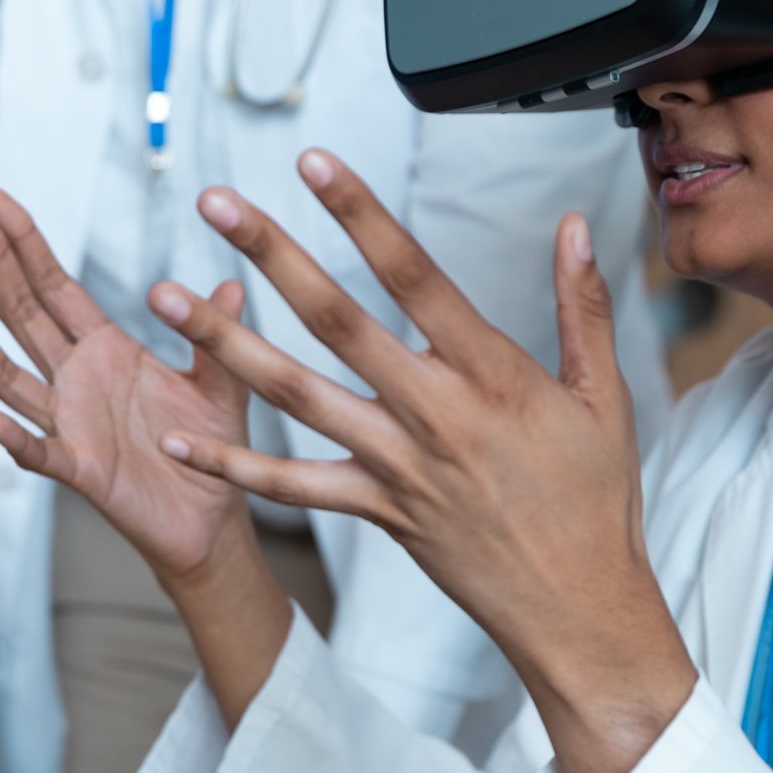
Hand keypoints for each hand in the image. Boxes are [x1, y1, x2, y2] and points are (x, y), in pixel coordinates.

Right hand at [0, 187, 255, 586]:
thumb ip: (217, 335)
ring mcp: (70, 423)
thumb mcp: (222, 383)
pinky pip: (40, 454)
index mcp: (105, 349)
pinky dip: (16, 439)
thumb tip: (233, 282)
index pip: (55, 286)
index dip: (25, 243)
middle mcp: (77, 380)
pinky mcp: (81, 470)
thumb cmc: (211, 450)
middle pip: (23, 313)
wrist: (213, 520)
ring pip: (9, 376)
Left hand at [147, 149, 698, 772]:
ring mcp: (399, 467)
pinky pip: (295, 487)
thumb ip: (583, 306)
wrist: (578, 608)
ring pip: (298, 396)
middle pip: (339, 322)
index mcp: (492, 375)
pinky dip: (236, 465)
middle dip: (273, 257)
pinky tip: (181, 438)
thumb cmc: (596, 501)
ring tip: (167, 299)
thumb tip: (575, 225)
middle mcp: (435, 415)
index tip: (314, 164)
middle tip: (216, 203)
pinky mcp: (379, 513)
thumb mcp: (605, 398)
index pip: (415, 276)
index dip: (361, 215)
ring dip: (227, 345)